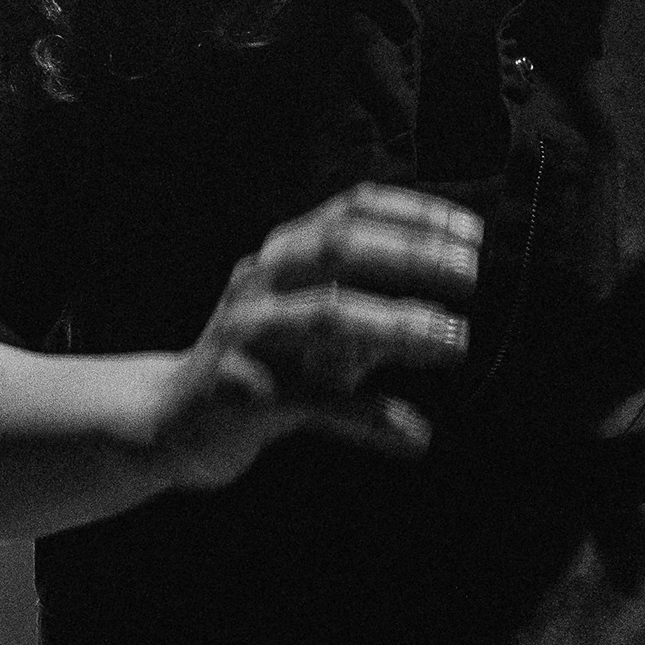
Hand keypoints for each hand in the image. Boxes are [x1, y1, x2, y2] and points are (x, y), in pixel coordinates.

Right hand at [145, 183, 477, 491]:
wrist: (172, 421)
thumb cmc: (270, 365)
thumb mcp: (322, 324)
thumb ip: (377, 306)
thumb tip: (460, 299)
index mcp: (285, 253)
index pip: (353, 209)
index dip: (416, 214)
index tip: (473, 233)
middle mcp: (262, 280)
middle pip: (341, 248)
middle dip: (413, 257)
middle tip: (473, 276)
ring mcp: (248, 334)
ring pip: (329, 316)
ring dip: (399, 326)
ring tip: (456, 343)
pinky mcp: (243, 392)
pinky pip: (318, 402)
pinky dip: (372, 417)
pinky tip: (415, 435)